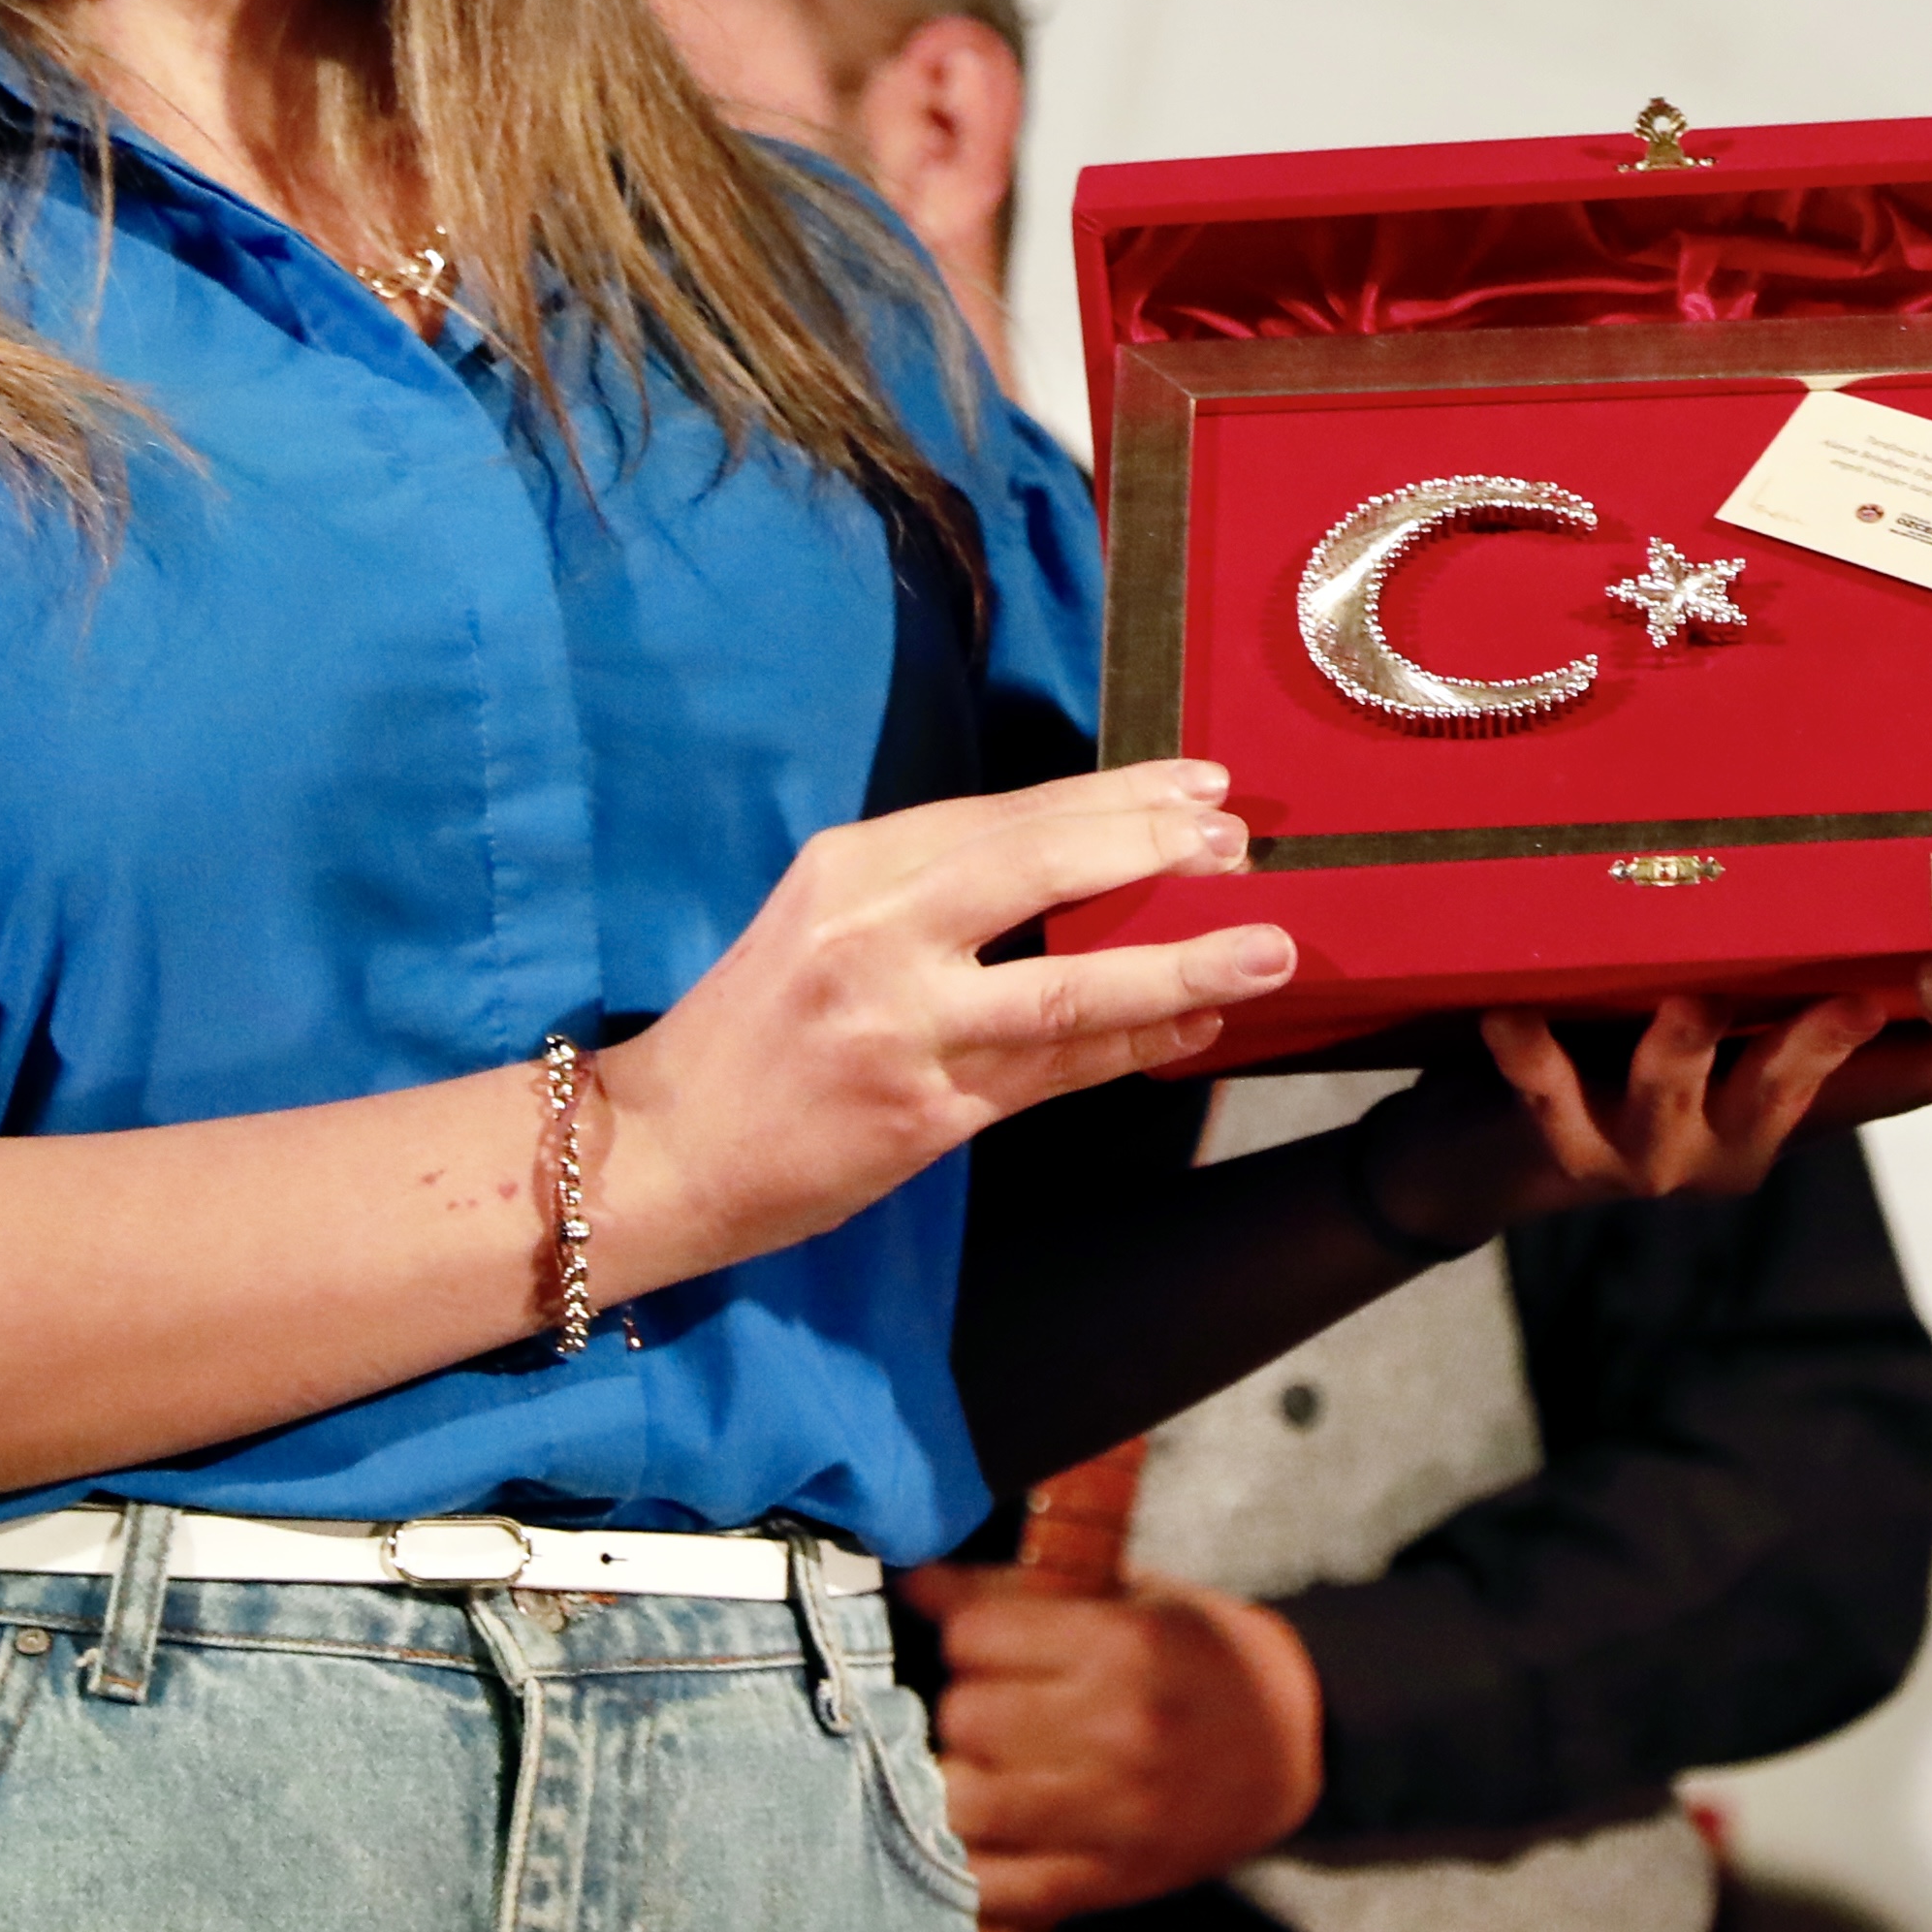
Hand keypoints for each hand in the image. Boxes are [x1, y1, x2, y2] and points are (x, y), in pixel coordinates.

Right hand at [599, 765, 1289, 1286]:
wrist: (663, 1149)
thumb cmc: (756, 1028)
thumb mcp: (825, 919)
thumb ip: (938, 889)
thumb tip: (1089, 857)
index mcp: (852, 869)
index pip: (1009, 814)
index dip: (1117, 795)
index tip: (1198, 782)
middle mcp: (876, 935)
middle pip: (1044, 869)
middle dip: (1156, 848)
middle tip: (1239, 842)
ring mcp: (902, 1028)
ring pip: (1070, 984)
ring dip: (1181, 964)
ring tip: (1268, 948)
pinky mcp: (924, 1114)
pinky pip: (1056, 1071)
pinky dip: (1135, 1046)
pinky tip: (1196, 1025)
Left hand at [905, 1562, 1326, 1921]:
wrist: (1293, 1742)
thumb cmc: (1199, 1656)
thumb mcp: (1127, 1600)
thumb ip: (1019, 1593)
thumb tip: (915, 1583)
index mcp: (1126, 1645)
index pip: (975, 1637)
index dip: (968, 1636)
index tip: (986, 1646)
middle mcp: (1119, 1731)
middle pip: (963, 1717)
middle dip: (964, 1706)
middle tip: (992, 1707)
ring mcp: (1115, 1817)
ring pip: (963, 1806)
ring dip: (956, 1783)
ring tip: (982, 1766)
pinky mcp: (1110, 1881)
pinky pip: (998, 1889)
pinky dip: (969, 1863)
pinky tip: (983, 1832)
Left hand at [1348, 993, 1931, 1254]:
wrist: (1478, 1160)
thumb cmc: (1605, 1058)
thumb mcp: (1711, 1014)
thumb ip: (1782, 969)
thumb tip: (1867, 874)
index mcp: (1784, 1101)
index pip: (1903, 1078)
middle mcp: (1736, 1139)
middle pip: (1803, 1091)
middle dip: (1831, 1044)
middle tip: (1863, 998)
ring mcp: (1654, 1154)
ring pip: (1680, 1098)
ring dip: (1681, 1050)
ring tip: (1683, 1003)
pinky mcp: (1567, 1153)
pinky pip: (1553, 1098)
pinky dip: (1535, 1057)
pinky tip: (1513, 1014)